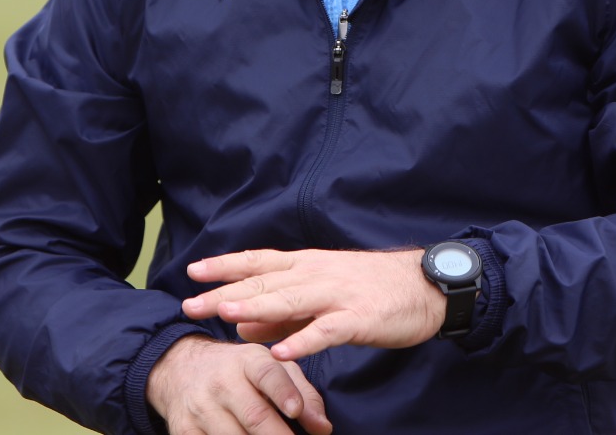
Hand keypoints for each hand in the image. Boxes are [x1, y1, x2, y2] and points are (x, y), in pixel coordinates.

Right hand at [146, 335, 330, 434]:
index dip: (283, 392)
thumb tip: (323, 428)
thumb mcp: (271, 368)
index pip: (267, 374)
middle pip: (254, 415)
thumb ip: (303, 393)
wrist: (181, 368)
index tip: (296, 410)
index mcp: (249, 361)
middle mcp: (223, 382)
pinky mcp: (184, 430)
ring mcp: (201, 408)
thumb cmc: (239, 372)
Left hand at [181, 248, 445, 361]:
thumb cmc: (371, 291)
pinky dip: (303, 341)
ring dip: (256, 307)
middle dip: (226, 292)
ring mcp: (338, 295)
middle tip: (191, 303)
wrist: (425, 287)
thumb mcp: (322, 295)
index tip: (193, 271)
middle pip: (265, 282)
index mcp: (308, 266)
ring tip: (225, 315)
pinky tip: (281, 354)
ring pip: (290, 300)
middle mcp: (317, 274)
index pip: (259, 262)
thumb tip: (241, 323)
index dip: (226, 266)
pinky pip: (326, 331)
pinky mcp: (359, 318)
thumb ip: (281, 312)